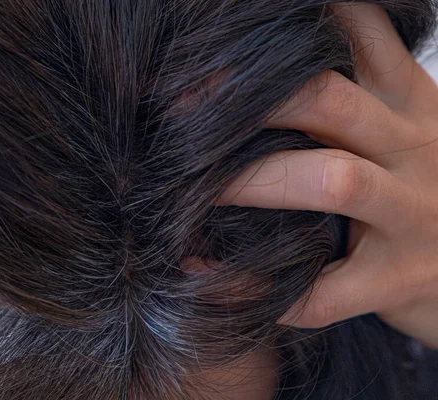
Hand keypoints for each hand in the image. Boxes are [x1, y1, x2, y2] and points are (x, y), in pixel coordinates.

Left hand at [218, 4, 437, 347]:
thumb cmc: (416, 185)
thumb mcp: (401, 124)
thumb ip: (353, 92)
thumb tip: (258, 69)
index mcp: (408, 103)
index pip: (358, 34)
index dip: (290, 35)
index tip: (219, 54)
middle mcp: (414, 149)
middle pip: (328, 99)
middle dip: (250, 104)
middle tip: (186, 119)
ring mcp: (411, 217)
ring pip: (333, 181)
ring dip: (251, 184)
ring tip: (200, 193)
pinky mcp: (397, 281)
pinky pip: (322, 291)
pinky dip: (257, 287)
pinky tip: (208, 277)